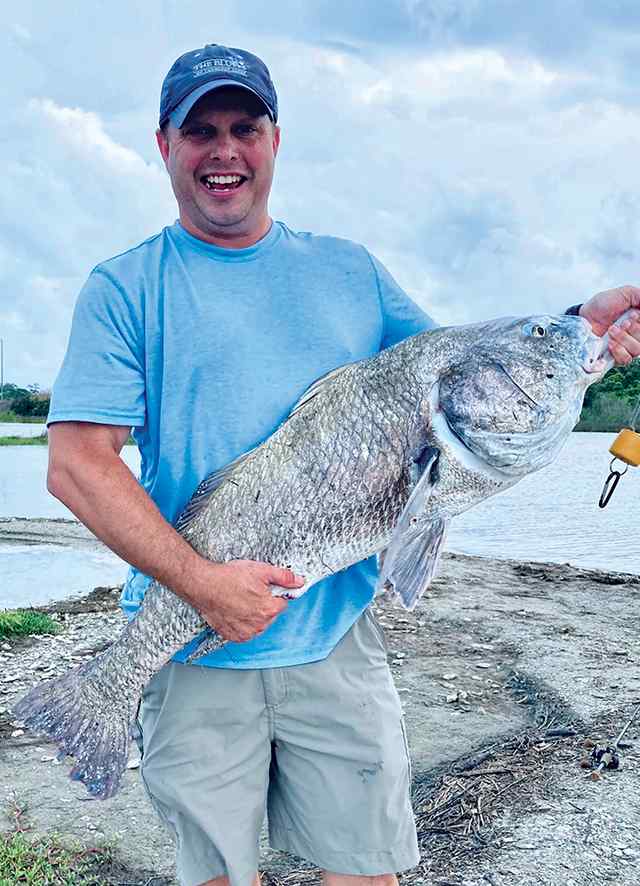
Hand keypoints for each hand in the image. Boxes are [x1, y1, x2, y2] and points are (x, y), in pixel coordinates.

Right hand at [184, 558, 304, 642]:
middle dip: (263, 604)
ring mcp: (245, 633)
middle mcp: (259, 625)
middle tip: (248, 591)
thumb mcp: (261, 570)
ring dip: (253, 614)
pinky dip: (241, 623)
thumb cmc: (229, 577)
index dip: (273, 593)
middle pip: (270, 614)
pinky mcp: (233, 636)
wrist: (203, 585)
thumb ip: (284, 577)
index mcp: (269, 609)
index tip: (262, 588)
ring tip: (239, 600)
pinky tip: (233, 610)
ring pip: (258, 623)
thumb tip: (299, 581)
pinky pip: (244, 631)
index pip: (282, 603)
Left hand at [580, 285, 639, 364]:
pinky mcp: (616, 357)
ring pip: (637, 350)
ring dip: (624, 338)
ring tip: (612, 330)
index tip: (633, 315)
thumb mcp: (625, 293)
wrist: (584, 317)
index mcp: (639, 321)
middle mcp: (636, 334)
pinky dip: (619, 350)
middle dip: (635, 329)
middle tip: (623, 322)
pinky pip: (626, 359)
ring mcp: (626, 346)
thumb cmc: (602, 306)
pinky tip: (610, 343)